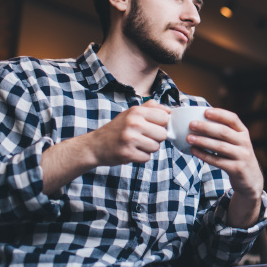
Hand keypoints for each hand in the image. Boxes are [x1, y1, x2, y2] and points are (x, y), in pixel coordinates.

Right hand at [41, 100, 169, 193]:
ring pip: (156, 147)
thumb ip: (151, 108)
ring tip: (136, 144)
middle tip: (143, 137)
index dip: (162, 124)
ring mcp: (130, 139)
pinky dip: (141, 157)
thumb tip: (170, 110)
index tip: (153, 127)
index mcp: (136, 111)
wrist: (95, 145)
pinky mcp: (127, 153)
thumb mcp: (132, 112)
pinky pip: (147, 158)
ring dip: (149, 148)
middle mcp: (133, 123)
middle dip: (156, 138)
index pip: (165, 118)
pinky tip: (132, 152)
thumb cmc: (118, 129)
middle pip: (163, 134)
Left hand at [185, 107, 263, 226]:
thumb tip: (200, 121)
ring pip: (220, 146)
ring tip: (189, 138)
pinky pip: (217, 161)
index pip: (233, 119)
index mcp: (244, 133)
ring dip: (203, 141)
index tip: (205, 111)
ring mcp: (242, 156)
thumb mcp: (237, 142)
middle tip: (191, 124)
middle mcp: (244, 143)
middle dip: (206, 127)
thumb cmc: (237, 156)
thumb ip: (225, 133)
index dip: (219, 114)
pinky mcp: (236, 168)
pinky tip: (194, 151)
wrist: (251, 179)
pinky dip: (204, 155)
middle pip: (224, 132)